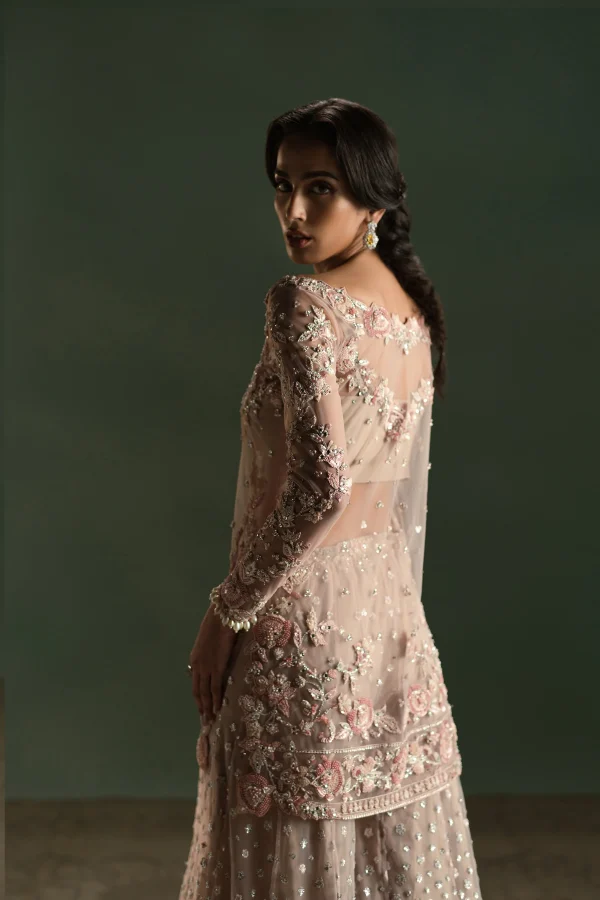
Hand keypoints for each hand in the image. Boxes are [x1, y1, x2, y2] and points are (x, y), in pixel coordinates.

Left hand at [189, 604, 238, 724]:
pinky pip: (215, 688)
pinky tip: (217, 709)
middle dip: (201, 706)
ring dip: (207, 707)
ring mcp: (206, 667)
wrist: (221, 616)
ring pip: (205, 693)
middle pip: (197, 691)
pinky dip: (215, 700)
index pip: (194, 683)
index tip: (200, 707)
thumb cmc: (218, 624)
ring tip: (210, 720)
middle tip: (204, 720)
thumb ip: (210, 653)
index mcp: (194, 659)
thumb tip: (216, 660)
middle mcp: (197, 666)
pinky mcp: (217, 667)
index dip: (197, 696)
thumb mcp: (209, 641)